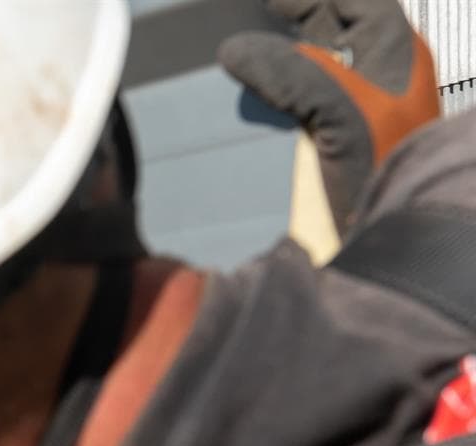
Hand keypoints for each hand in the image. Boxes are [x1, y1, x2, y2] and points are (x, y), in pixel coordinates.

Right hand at [220, 0, 439, 230]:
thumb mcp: (341, 108)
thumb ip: (290, 71)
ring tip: (241, 49)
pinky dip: (267, 97)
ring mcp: (348, 113)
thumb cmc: (383, 171)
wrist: (382, 240)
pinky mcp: (322, 146)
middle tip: (252, 10)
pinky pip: (292, 108)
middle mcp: (373, 79)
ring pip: (308, 69)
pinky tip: (243, 96)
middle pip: (330, 31)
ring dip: (275, 58)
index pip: (356, 4)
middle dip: (293, 18)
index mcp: (393, 57)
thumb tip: (233, 49)